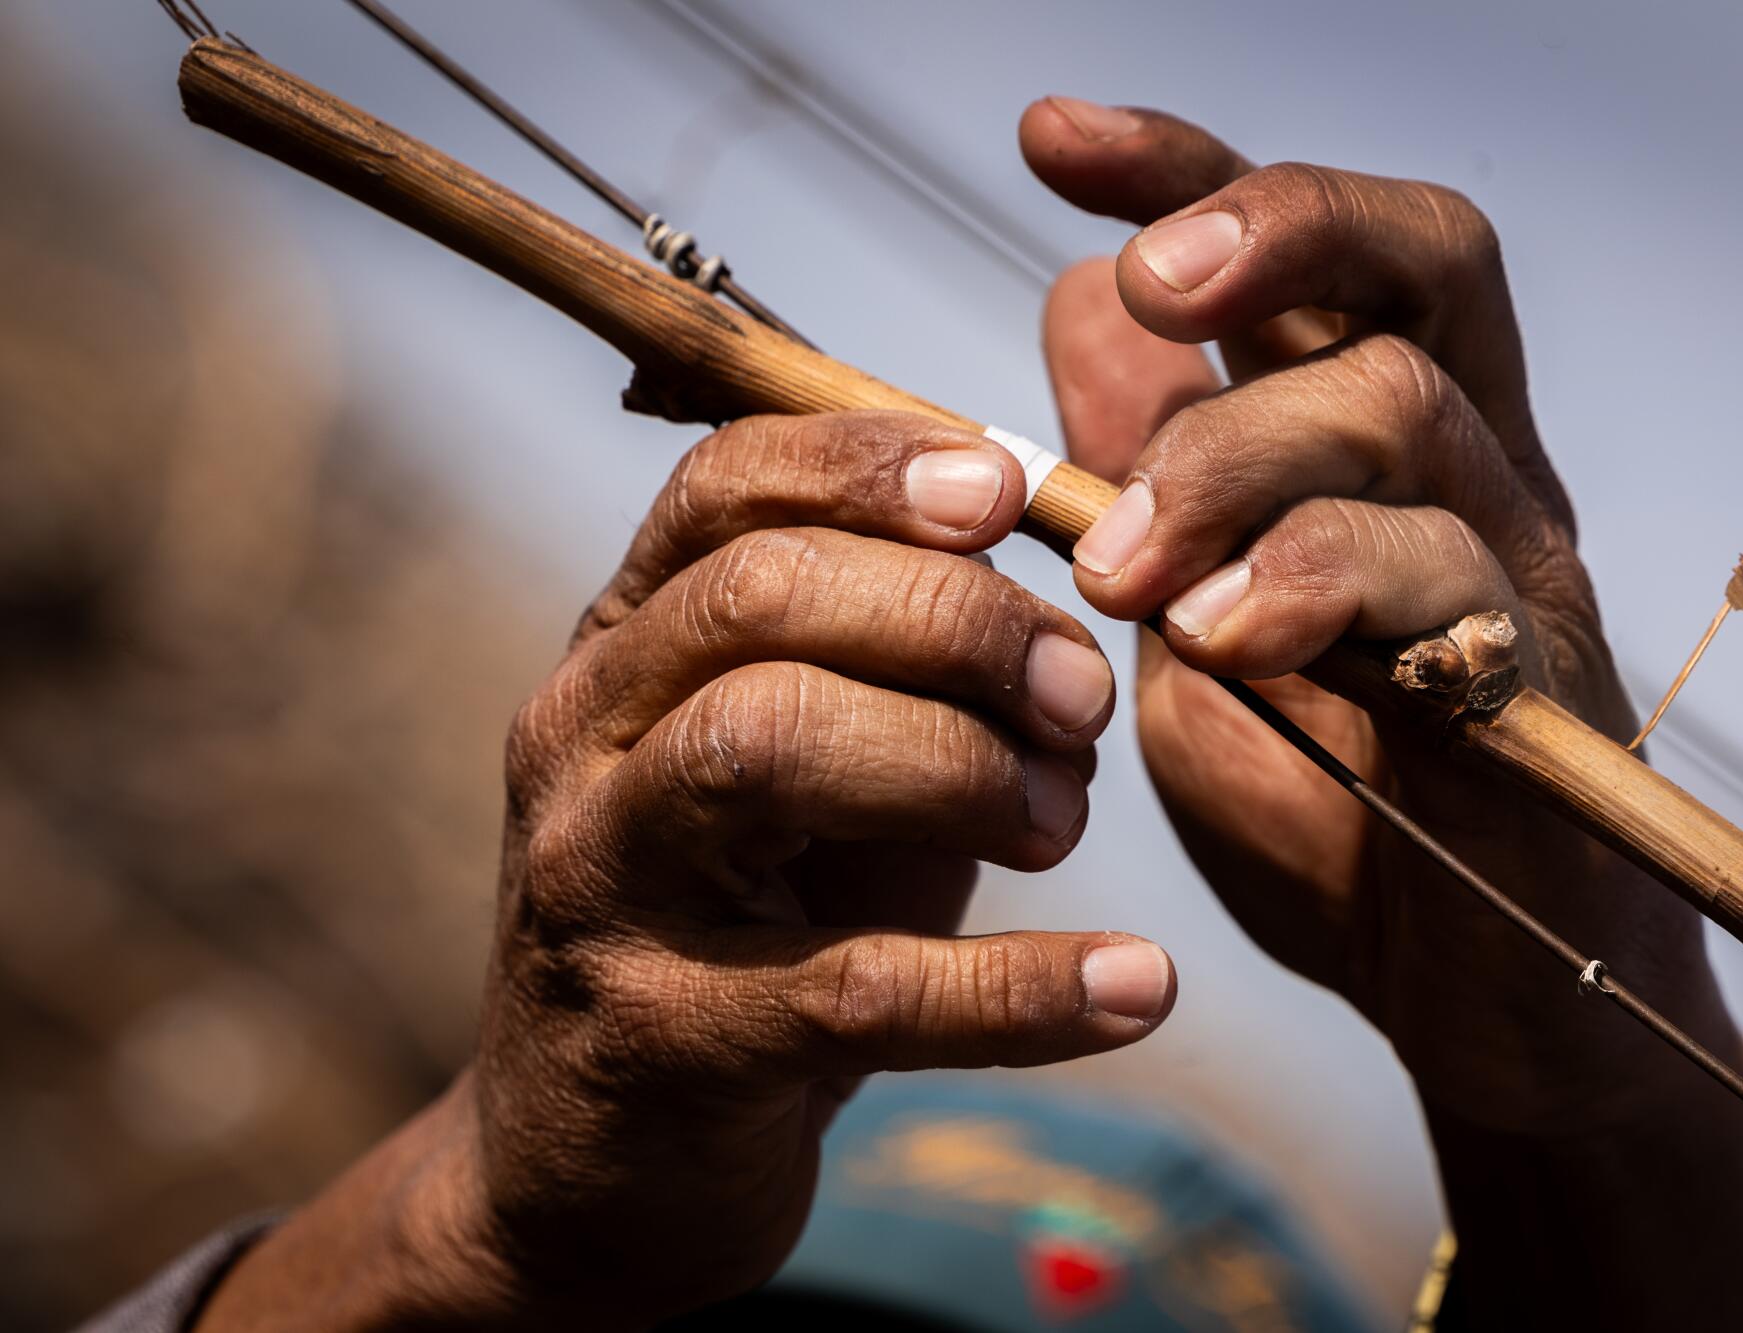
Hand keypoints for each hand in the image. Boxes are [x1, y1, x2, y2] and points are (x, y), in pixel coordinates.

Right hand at [195, 412, 1174, 1330]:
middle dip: (954, 618)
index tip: (1010, 488)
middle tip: (1081, 696)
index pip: (722, 490)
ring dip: (958, 760)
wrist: (599, 1158)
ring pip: (767, 745)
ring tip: (1062, 818)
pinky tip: (1139, 984)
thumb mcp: (803, 769)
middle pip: (758, 597)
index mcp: (625, 650)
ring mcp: (605, 890)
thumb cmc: (748, 924)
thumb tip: (1068, 582)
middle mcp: (585, 744)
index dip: (872, 463)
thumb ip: (895, 664)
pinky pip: (853, 991)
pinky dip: (1019, 987)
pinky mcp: (666, 1046)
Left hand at [1020, 101, 1742, 1325]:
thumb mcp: (1190, 620)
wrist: (1459, 991)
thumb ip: (1145, 473)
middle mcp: (1465, 467)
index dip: (1193, 168)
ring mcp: (1512, 565)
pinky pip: (1450, 580)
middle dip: (1267, 235)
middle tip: (1144, 292)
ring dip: (1236, 462)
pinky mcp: (1538, 683)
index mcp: (1368, 442)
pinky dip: (1315, 586)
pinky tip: (1218, 639)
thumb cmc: (1325, 797)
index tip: (1047, 140)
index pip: (1314, 247)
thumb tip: (1072, 296)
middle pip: (1419, 258)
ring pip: (1409, 410)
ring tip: (1121, 574)